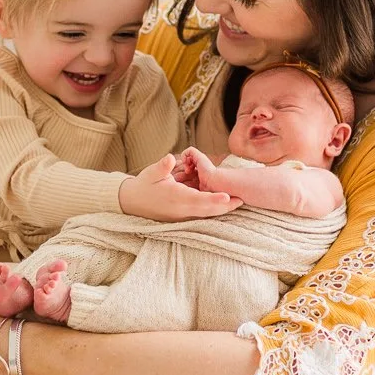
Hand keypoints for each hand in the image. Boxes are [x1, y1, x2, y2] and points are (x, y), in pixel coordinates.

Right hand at [118, 155, 237, 222]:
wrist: (132, 203)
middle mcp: (181, 209)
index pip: (198, 199)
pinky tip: (225, 205)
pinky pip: (201, 214)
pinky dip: (214, 210)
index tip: (227, 196)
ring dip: (222, 210)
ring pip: (206, 214)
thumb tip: (171, 158)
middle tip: (242, 200)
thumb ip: (162, 166)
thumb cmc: (143, 186)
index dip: (214, 199)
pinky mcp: (182, 217)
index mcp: (176, 197)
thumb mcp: (151, 173)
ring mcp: (182, 215)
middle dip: (225, 206)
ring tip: (239, 202)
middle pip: (207, 210)